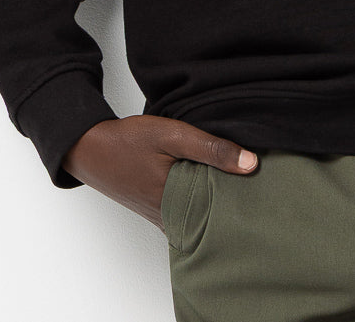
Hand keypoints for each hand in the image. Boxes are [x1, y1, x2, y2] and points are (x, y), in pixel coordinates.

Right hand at [62, 115, 258, 230]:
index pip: (221, 215)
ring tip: (240, 193)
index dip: (243, 205)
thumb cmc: (129, 141)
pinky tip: (209, 192)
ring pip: (197, 218)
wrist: (91, 148)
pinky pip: (183, 215)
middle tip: (258, 197)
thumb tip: (251, 164)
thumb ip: (211, 149)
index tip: (264, 196)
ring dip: (215, 207)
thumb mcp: (173, 136)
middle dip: (232, 209)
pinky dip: (198, 206)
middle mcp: (169, 217)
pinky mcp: (155, 211)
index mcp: (175, 202)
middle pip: (211, 219)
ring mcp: (160, 217)